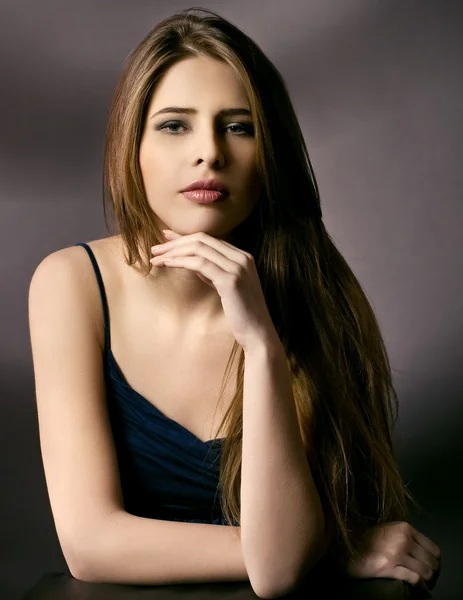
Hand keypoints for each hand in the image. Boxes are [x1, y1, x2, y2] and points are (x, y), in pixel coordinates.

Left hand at [150, 230, 278, 352]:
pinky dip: (181, 261)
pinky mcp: (230, 280)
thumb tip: (192, 261)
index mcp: (242, 256)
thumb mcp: (226, 287)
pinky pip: (200, 264)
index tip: (165, 238)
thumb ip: (212, 272)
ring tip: (156, 258)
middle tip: (155, 250)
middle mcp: (242, 258)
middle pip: (202, 239)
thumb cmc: (242, 313)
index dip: (184, 237)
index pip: (209, 239)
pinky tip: (168, 264)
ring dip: (174, 252)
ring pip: (199, 249)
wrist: (258, 333)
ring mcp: (237, 267)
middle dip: (175, 242)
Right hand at [342, 521, 440, 592]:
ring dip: (426, 579)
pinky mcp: (389, 568)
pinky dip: (418, 585)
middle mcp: (403, 539)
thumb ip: (405, 537)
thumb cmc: (367, 538)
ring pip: (425, 571)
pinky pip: (414, 578)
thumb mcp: (389, 530)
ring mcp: (397, 553)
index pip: (433, 548)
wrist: (345, 544)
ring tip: (423, 582)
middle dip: (432, 571)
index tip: (431, 566)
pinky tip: (416, 586)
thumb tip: (422, 552)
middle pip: (431, 561)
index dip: (435, 560)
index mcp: (404, 528)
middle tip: (429, 577)